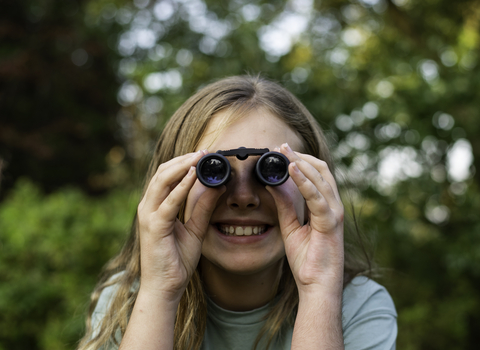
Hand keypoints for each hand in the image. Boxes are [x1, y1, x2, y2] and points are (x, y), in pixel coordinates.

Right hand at [136, 150, 224, 300]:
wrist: (165, 287)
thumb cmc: (176, 260)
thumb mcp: (195, 229)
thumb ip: (203, 208)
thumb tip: (218, 187)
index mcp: (155, 207)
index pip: (167, 176)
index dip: (183, 163)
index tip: (203, 155)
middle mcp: (148, 207)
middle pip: (163, 173)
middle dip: (184, 160)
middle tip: (204, 151)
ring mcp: (148, 216)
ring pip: (162, 180)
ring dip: (183, 166)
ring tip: (200, 157)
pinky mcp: (154, 226)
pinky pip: (169, 201)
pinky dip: (182, 186)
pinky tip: (194, 175)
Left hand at [267, 143, 344, 295]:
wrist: (317, 286)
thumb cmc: (307, 260)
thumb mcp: (291, 227)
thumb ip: (285, 205)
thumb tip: (273, 184)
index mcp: (325, 206)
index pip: (317, 175)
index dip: (301, 161)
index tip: (281, 152)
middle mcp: (333, 206)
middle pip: (321, 170)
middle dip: (300, 156)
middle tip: (280, 146)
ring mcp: (334, 213)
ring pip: (321, 178)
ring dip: (301, 162)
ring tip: (283, 151)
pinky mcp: (330, 223)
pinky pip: (317, 197)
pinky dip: (304, 181)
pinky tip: (291, 169)